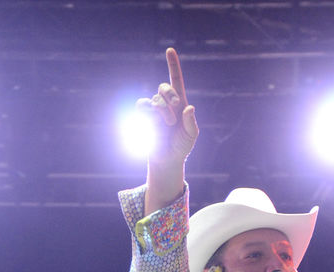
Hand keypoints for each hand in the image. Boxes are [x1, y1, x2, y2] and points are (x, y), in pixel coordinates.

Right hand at [137, 48, 197, 172]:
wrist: (168, 160)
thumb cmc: (181, 146)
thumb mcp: (191, 135)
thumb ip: (191, 122)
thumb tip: (189, 108)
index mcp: (180, 103)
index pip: (176, 80)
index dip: (173, 65)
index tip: (170, 50)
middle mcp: (166, 103)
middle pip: (164, 86)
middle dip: (170, 95)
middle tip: (175, 109)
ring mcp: (154, 110)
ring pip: (155, 99)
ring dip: (163, 111)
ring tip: (168, 124)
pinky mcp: (144, 117)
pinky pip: (142, 106)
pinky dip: (149, 112)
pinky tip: (154, 122)